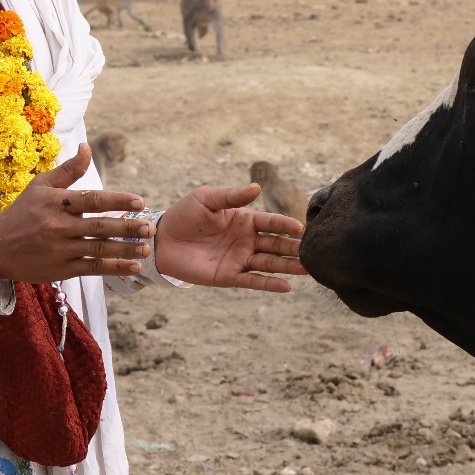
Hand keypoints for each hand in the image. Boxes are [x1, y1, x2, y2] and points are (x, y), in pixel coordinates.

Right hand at [0, 144, 152, 283]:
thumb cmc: (23, 212)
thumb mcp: (41, 185)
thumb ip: (69, 170)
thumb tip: (87, 147)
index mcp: (57, 203)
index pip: (93, 200)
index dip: (118, 201)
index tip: (139, 202)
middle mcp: (59, 226)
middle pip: (99, 227)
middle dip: (127, 227)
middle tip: (150, 227)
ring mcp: (61, 250)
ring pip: (98, 249)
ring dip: (125, 250)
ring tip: (146, 248)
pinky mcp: (61, 270)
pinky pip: (92, 268)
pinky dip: (114, 268)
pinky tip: (133, 267)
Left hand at [155, 183, 307, 292]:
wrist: (161, 240)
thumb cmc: (184, 215)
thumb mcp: (207, 200)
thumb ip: (231, 197)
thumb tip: (257, 188)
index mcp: (244, 220)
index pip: (270, 222)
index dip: (285, 225)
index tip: (300, 227)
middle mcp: (246, 240)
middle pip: (275, 244)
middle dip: (293, 247)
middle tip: (312, 251)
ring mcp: (239, 259)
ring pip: (269, 263)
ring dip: (288, 266)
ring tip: (308, 270)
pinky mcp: (229, 276)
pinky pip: (253, 281)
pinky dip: (269, 284)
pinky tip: (286, 286)